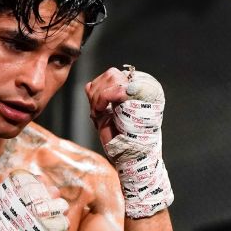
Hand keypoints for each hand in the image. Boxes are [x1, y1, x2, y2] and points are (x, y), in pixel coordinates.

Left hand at [85, 66, 173, 218]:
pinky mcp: (141, 98)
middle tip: (96, 111)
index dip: (98, 88)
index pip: (111, 75)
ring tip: (100, 112)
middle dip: (97, 91)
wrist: (130, 156)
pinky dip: (104, 98)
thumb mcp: (103, 116)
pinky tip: (103, 110)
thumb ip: (98, 100)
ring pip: (112, 77)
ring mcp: (142, 92)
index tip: (95, 107)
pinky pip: (116, 88)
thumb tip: (89, 85)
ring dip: (99, 96)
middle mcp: (139, 90)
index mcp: (131, 93)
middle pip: (111, 74)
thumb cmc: (119, 140)